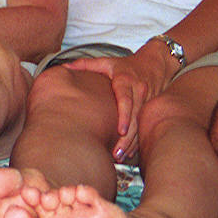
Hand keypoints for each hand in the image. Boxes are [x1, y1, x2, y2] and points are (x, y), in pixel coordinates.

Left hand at [65, 43, 173, 160]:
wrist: (153, 64)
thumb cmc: (126, 65)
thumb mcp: (106, 61)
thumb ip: (85, 64)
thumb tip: (65, 67)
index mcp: (126, 81)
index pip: (126, 99)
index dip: (124, 115)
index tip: (120, 131)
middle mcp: (138, 92)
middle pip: (134, 118)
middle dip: (127, 137)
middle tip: (117, 153)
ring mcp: (145, 102)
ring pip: (140, 126)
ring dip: (131, 142)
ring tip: (120, 156)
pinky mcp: (148, 110)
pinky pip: (142, 128)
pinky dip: (136, 141)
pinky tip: (127, 152)